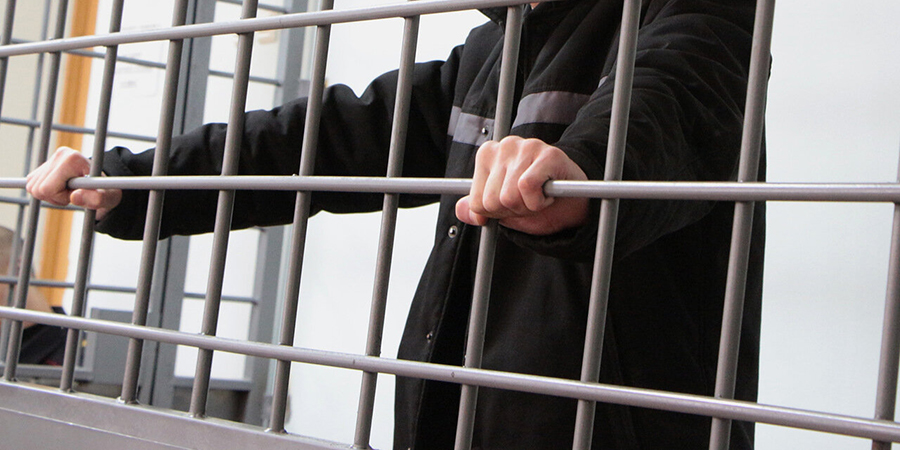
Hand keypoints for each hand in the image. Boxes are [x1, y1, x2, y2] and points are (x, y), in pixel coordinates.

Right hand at [26, 147, 121, 219]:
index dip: (61, 196)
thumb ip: (96, 199)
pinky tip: (62, 188)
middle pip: (37, 188)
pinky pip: (32, 185)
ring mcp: (51, 158)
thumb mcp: (108, 198)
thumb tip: (75, 197)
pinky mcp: (44, 164)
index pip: (48, 188)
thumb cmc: (107, 192)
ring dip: (51, 195)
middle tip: (74, 193)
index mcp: (73, 159)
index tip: (78, 193)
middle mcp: (60, 154)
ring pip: (33, 187)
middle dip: (55, 197)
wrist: (103, 185)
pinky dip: (46, 191)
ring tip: (69, 191)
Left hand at [455, 136, 588, 234]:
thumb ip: (480, 208)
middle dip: (512, 210)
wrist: (575, 199)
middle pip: (492, 202)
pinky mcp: (548, 154)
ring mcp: (526, 147)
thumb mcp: (502, 207)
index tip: (512, 203)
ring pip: (509, 197)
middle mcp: (504, 146)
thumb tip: (460, 210)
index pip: (476, 202)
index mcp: (487, 155)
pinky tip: (548, 193)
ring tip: (539, 195)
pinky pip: (527, 188)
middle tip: (529, 200)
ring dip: (528, 207)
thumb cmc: (536, 199)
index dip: (496, 213)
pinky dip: (538, 202)